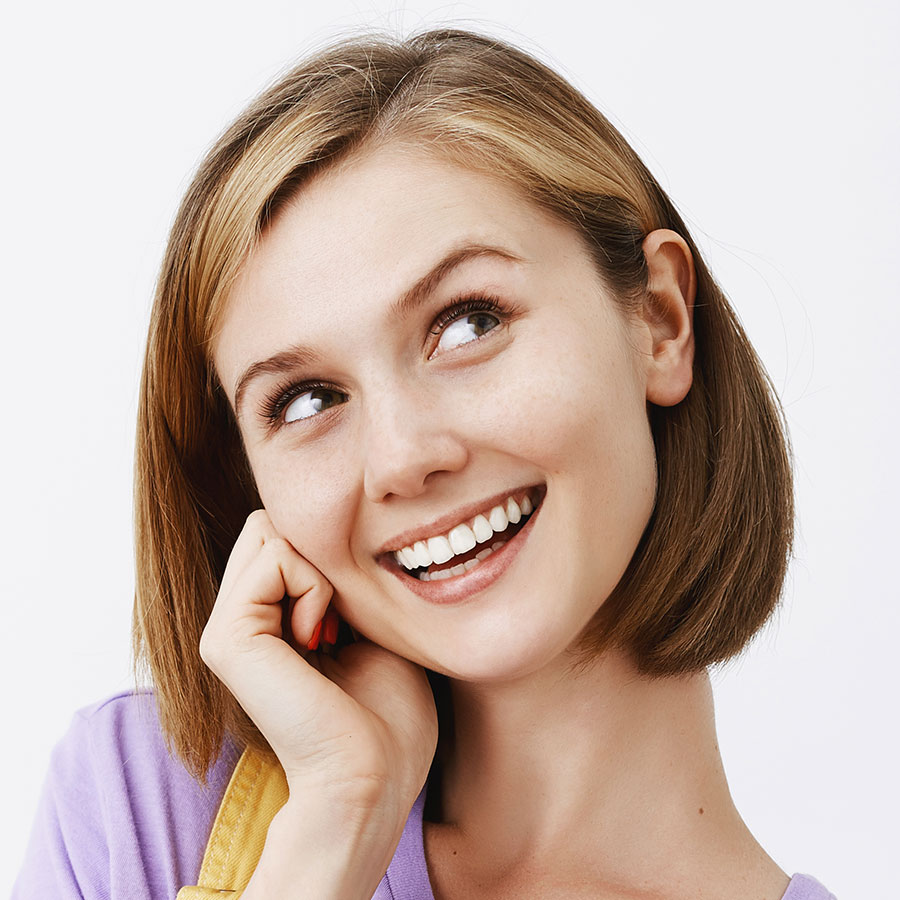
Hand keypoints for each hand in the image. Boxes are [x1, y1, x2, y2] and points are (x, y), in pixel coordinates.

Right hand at [199, 509, 437, 815]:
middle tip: (339, 617)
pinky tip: (318, 637)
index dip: (331, 556)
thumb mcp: (369, 626)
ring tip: (329, 630)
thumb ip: (339, 580)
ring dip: (319, 570)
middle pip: (268, 523)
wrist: (374, 775)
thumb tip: (333, 531)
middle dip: (318, 553)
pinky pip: (273, 556)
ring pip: (267, 528)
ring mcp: (226, 628)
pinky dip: (314, 586)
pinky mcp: (226, 637)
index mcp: (268, 622)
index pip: (283, 535)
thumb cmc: (388, 713)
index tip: (353, 618)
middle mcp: (240, 622)